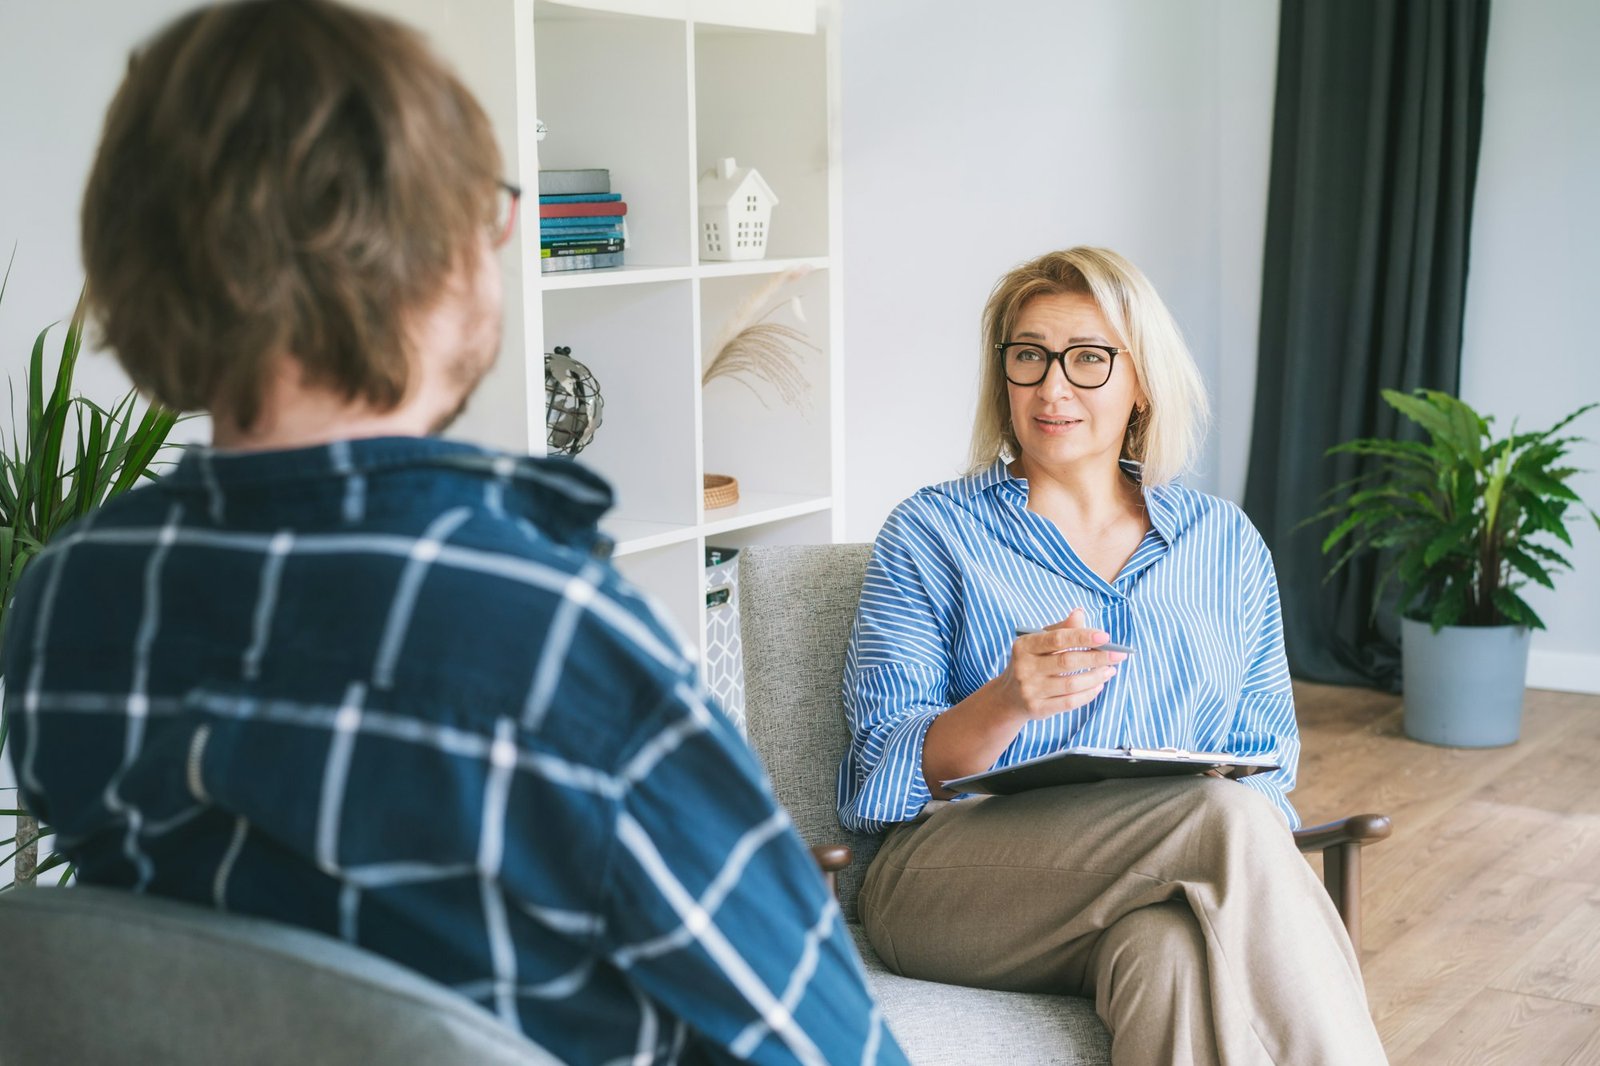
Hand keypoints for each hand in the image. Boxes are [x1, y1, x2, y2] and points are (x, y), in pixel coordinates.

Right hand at [997, 608, 1126, 722]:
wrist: (1008, 696)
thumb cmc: (1031, 662)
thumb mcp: (1039, 643)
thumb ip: (1061, 629)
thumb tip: (1080, 613)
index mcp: (1024, 646)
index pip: (1057, 639)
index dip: (1082, 636)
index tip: (1105, 636)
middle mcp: (1025, 668)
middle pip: (1067, 662)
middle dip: (1097, 657)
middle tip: (1118, 655)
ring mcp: (1030, 690)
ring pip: (1071, 684)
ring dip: (1096, 677)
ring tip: (1110, 670)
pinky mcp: (1037, 709)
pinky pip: (1069, 702)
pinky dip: (1088, 694)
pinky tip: (1099, 686)